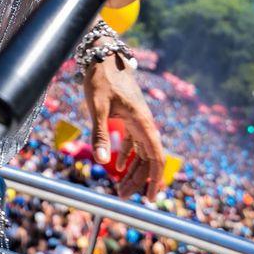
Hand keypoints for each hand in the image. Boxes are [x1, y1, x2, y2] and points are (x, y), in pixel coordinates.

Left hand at [84, 54, 166, 200]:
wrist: (103, 56)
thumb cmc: (101, 79)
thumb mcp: (97, 107)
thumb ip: (100, 134)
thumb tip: (102, 161)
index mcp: (142, 122)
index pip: (156, 157)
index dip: (155, 178)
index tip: (150, 197)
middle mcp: (144, 123)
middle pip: (148, 159)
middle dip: (138, 180)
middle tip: (123, 196)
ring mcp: (138, 121)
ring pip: (141, 152)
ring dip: (133, 170)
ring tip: (120, 188)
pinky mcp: (130, 117)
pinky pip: (134, 143)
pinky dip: (128, 156)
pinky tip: (118, 166)